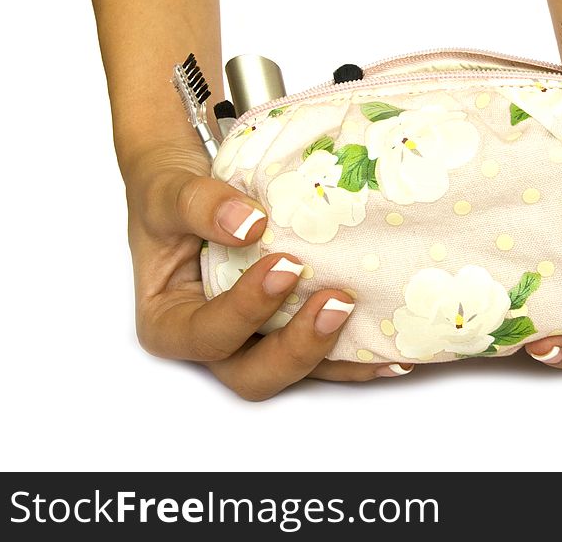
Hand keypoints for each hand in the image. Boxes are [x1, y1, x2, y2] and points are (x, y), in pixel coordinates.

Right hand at [123, 145, 411, 399]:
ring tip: (376, 330)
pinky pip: (325, 354)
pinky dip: (359, 354)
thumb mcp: (166, 193)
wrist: (195, 187)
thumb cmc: (168, 197)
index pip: (205, 336)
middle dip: (297, 348)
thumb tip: (248, 224)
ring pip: (297, 371)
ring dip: (338, 357)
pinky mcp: (290, 329)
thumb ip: (196, 205)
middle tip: (335, 301)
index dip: (245, 312)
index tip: (282, 268)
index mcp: (171, 323)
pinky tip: (395, 349)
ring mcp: (256, 340)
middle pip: (252, 374)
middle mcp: (216, 341)